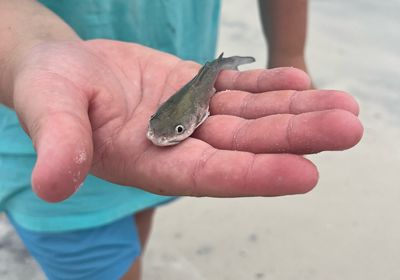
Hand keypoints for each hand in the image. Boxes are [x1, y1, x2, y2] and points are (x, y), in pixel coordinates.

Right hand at [12, 40, 361, 201]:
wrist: (62, 69)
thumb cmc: (50, 90)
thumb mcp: (50, 112)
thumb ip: (59, 144)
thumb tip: (53, 182)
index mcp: (150, 163)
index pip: (210, 175)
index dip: (255, 175)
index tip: (305, 173)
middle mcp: (179, 145)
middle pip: (245, 145)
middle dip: (296, 138)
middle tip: (347, 128)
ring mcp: (192, 116)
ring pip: (252, 116)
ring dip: (297, 112)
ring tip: (342, 108)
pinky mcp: (196, 89)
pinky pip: (239, 89)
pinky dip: (271, 86)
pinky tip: (301, 83)